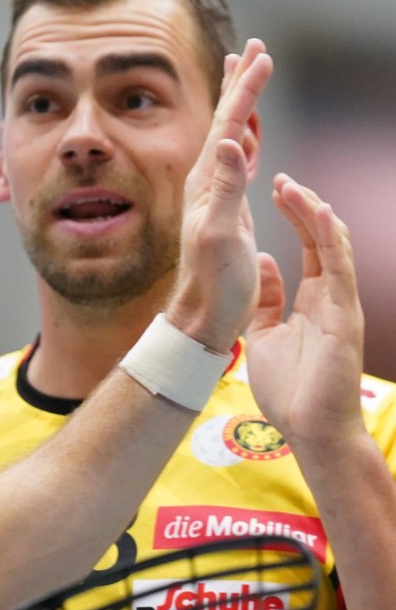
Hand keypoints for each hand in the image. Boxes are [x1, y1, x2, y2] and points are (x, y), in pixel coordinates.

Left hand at [167, 38, 272, 350]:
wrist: (202, 312)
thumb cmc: (214, 281)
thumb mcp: (220, 235)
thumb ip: (226, 188)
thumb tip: (227, 141)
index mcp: (207, 181)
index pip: (228, 123)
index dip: (246, 88)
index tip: (262, 54)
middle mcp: (207, 179)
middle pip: (226, 119)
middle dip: (241, 83)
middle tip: (253, 48)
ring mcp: (216, 190)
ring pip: (231, 134)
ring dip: (241, 103)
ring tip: (246, 75)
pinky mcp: (227, 205)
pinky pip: (239, 160)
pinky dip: (247, 137)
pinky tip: (247, 132)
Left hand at [245, 174, 365, 447]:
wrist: (307, 430)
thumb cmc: (289, 388)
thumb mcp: (267, 332)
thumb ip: (269, 298)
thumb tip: (266, 262)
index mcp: (313, 300)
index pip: (309, 247)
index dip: (295, 216)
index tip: (278, 189)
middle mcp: (330, 297)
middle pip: (321, 239)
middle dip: (303, 207)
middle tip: (284, 179)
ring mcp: (340, 305)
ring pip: (333, 248)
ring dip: (314, 214)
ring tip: (295, 187)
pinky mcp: (344, 318)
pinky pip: (339, 271)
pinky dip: (331, 240)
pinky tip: (321, 213)